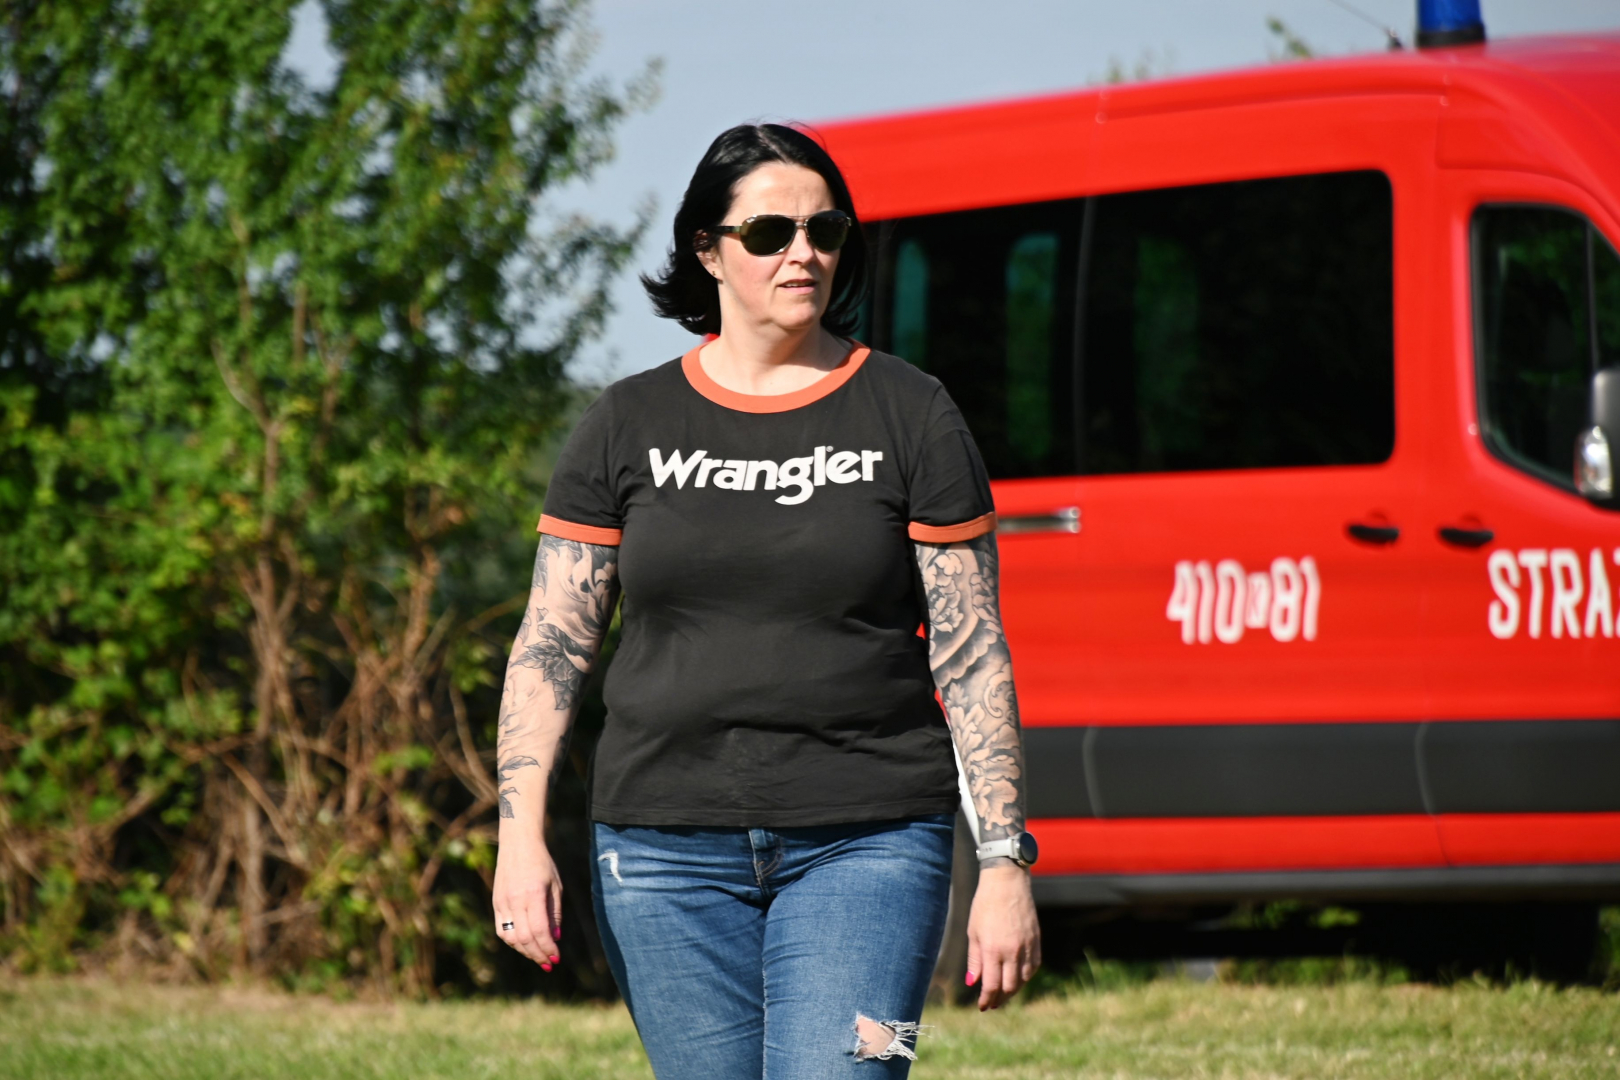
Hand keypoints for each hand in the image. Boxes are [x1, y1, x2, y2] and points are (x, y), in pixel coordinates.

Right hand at [492, 837, 562, 970]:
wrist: (518, 844)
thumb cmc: (542, 863)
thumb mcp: (555, 885)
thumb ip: (554, 913)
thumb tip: (555, 938)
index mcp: (532, 894)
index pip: (539, 931)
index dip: (548, 948)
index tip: (556, 958)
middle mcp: (514, 900)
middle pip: (524, 938)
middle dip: (537, 954)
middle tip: (548, 964)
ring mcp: (502, 902)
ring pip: (510, 938)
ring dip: (524, 951)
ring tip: (538, 956)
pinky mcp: (495, 903)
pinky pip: (501, 930)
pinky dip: (513, 941)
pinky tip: (524, 944)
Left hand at [965, 863, 1040, 1010]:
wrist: (1007, 883)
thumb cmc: (985, 905)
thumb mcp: (973, 932)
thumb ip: (974, 960)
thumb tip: (973, 983)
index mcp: (992, 949)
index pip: (992, 986)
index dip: (986, 999)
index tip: (982, 1006)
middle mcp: (1012, 951)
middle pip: (1009, 988)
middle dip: (999, 999)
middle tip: (992, 1003)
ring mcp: (1027, 946)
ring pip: (1023, 980)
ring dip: (1013, 990)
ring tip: (1003, 993)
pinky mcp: (1036, 941)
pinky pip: (1033, 967)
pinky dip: (1025, 977)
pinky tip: (1018, 978)